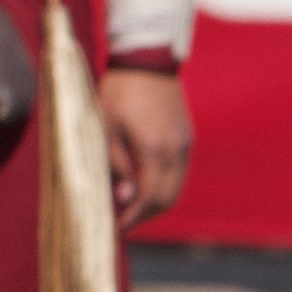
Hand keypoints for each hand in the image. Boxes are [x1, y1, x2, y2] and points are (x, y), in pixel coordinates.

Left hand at [98, 65, 193, 228]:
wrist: (146, 61)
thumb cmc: (118, 92)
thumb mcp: (105, 128)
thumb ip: (115, 165)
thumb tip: (123, 199)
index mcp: (154, 151)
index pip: (149, 198)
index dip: (133, 217)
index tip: (116, 229)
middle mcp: (176, 152)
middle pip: (166, 199)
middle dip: (144, 214)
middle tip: (120, 223)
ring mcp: (185, 145)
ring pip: (175, 187)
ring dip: (154, 201)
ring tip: (127, 206)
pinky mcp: (186, 138)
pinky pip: (178, 172)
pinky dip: (162, 185)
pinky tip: (141, 184)